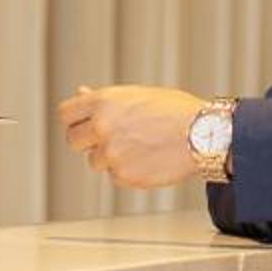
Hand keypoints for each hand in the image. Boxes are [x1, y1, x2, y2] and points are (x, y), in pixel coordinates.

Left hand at [55, 85, 204, 188]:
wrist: (205, 135)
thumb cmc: (178, 112)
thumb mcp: (139, 96)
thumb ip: (107, 100)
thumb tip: (82, 93)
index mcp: (104, 102)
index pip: (66, 114)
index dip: (75, 120)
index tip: (83, 124)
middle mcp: (102, 127)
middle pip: (73, 141)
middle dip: (88, 142)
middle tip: (110, 139)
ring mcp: (111, 153)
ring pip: (95, 162)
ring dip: (110, 158)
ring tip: (140, 148)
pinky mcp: (124, 175)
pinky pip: (115, 176)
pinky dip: (128, 172)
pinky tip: (148, 160)